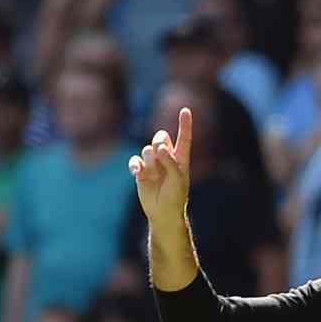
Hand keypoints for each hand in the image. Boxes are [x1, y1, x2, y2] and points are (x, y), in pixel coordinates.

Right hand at [129, 108, 191, 227]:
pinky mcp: (141, 171)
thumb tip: (160, 148)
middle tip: (161, 153)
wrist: (163, 211)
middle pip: (160, 137)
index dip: (184, 124)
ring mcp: (153, 164)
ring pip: (147, 149)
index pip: (184, 138)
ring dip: (150, 159)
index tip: (185, 109)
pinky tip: (138, 172)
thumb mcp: (178, 179)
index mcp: (181, 159)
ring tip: (153, 173)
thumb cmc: (175, 196)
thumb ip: (171, 162)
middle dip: (159, 141)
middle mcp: (167, 158)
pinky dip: (135, 164)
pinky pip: (135, 160)